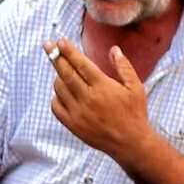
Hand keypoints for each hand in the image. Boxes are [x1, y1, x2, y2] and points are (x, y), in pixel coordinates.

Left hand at [47, 40, 155, 167]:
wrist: (129, 142)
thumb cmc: (135, 112)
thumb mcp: (135, 87)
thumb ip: (124, 67)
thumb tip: (114, 49)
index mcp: (103, 86)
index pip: (81, 64)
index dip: (69, 51)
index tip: (60, 41)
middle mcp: (87, 98)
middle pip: (66, 73)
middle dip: (55, 57)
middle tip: (48, 45)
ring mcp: (77, 112)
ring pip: (59, 88)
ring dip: (58, 76)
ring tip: (62, 69)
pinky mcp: (72, 125)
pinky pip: (56, 107)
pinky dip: (56, 96)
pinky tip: (62, 91)